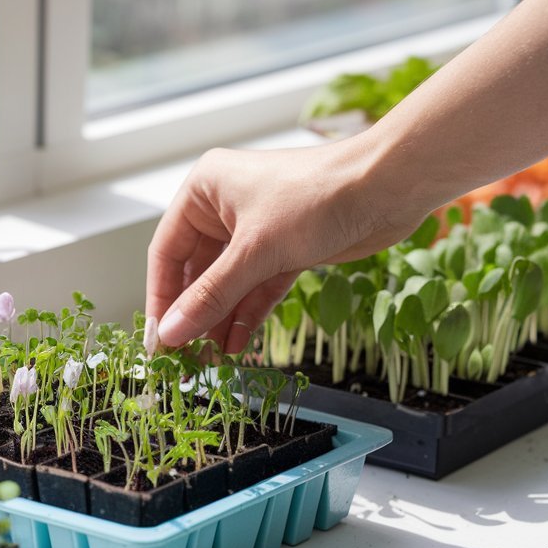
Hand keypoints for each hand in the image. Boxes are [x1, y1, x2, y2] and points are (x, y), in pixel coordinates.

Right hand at [145, 138, 427, 352]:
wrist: (388, 187)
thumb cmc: (318, 196)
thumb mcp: (256, 252)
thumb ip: (212, 296)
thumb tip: (172, 333)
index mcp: (205, 190)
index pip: (167, 252)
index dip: (161, 299)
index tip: (158, 341)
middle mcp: (225, 207)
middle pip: (196, 271)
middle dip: (193, 314)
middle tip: (184, 357)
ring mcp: (256, 228)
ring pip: (227, 283)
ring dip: (220, 320)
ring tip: (211, 360)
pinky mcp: (285, 248)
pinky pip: (256, 286)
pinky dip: (248, 313)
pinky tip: (237, 343)